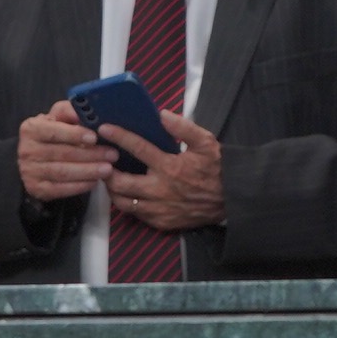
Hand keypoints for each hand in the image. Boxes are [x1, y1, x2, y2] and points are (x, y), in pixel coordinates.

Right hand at [18, 101, 118, 206]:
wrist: (35, 159)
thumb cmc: (53, 134)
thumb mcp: (58, 118)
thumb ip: (69, 111)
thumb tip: (84, 110)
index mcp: (31, 128)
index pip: (54, 131)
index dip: (75, 135)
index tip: (95, 138)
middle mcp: (26, 150)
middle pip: (62, 153)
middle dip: (90, 155)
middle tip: (112, 155)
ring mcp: (29, 172)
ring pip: (62, 172)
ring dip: (88, 171)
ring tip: (108, 169)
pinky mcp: (36, 189)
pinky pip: (60, 189)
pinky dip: (79, 186)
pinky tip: (94, 182)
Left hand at [104, 112, 223, 232]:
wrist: (232, 199)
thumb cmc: (217, 169)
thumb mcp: (206, 143)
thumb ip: (184, 127)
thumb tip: (162, 115)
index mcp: (169, 167)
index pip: (137, 148)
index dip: (119, 136)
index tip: (104, 128)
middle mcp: (160, 190)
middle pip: (120, 183)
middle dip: (107, 172)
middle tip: (105, 162)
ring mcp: (159, 209)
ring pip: (124, 202)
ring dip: (114, 190)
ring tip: (113, 179)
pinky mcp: (162, 222)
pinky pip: (136, 214)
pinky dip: (128, 203)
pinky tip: (129, 194)